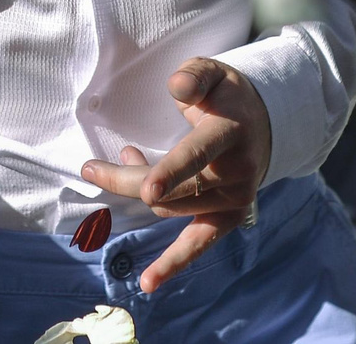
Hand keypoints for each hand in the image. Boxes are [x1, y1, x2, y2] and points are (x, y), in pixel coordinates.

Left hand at [80, 59, 270, 292]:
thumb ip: (195, 76)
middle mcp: (236, 173)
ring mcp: (234, 200)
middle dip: (129, 181)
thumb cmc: (226, 96)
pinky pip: (197, 243)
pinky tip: (148, 282)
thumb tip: (175, 85)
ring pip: (172, 209)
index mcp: (230, 133)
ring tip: (126, 158)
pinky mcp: (228, 219)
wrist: (264, 125)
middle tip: (91, 167)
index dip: (172, 171)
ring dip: (142, 192)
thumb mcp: (214, 73)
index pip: (198, 154)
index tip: (146, 188)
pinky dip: (173, 263)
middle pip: (174, 189)